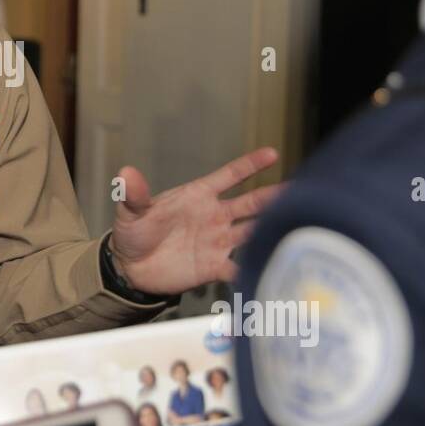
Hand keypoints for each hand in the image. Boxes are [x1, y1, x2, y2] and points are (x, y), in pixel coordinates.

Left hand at [110, 147, 281, 296]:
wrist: (131, 267)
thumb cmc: (135, 232)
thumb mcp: (132, 212)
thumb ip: (134, 195)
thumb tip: (125, 174)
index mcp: (198, 195)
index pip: (230, 176)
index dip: (250, 165)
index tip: (272, 154)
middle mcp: (215, 216)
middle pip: (251, 203)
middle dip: (273, 197)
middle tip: (299, 192)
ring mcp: (218, 241)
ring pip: (252, 232)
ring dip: (270, 229)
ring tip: (295, 228)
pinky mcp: (214, 266)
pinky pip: (238, 267)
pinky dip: (251, 270)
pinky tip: (266, 271)